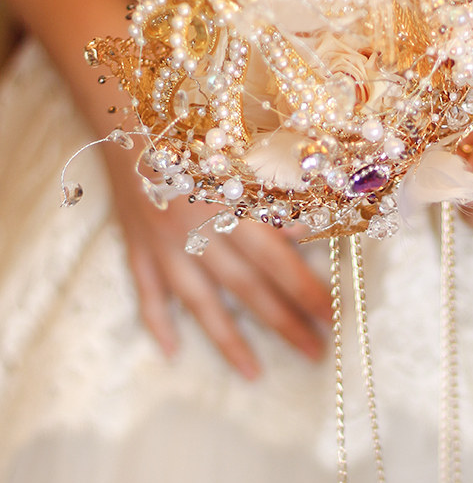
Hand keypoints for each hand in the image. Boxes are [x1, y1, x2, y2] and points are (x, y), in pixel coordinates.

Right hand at [103, 147, 331, 378]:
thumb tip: (309, 229)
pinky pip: (146, 292)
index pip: (278, 260)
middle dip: (283, 323)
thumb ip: (277, 191)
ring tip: (254, 373)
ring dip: (229, 341)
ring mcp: (162, 245)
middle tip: (313, 355)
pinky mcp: (136, 245)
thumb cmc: (197, 126)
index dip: (307, 289)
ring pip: (200, 303)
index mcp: (229, 205)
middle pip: (247, 288)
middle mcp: (197, 232)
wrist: (127, 109)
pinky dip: (157, 322)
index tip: (334, 316)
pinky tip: (172, 351)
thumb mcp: (244, 151)